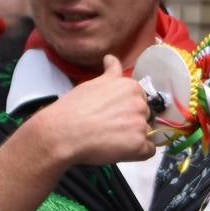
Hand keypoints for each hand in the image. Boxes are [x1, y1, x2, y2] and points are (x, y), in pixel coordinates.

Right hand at [35, 55, 156, 167]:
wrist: (61, 133)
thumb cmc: (73, 108)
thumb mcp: (93, 83)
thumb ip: (110, 72)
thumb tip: (110, 58)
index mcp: (132, 87)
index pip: (140, 100)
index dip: (125, 110)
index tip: (110, 115)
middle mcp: (141, 103)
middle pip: (144, 116)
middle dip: (130, 122)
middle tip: (107, 127)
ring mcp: (141, 124)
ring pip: (145, 132)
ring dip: (132, 137)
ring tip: (109, 139)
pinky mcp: (139, 144)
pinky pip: (148, 150)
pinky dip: (137, 153)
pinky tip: (119, 150)